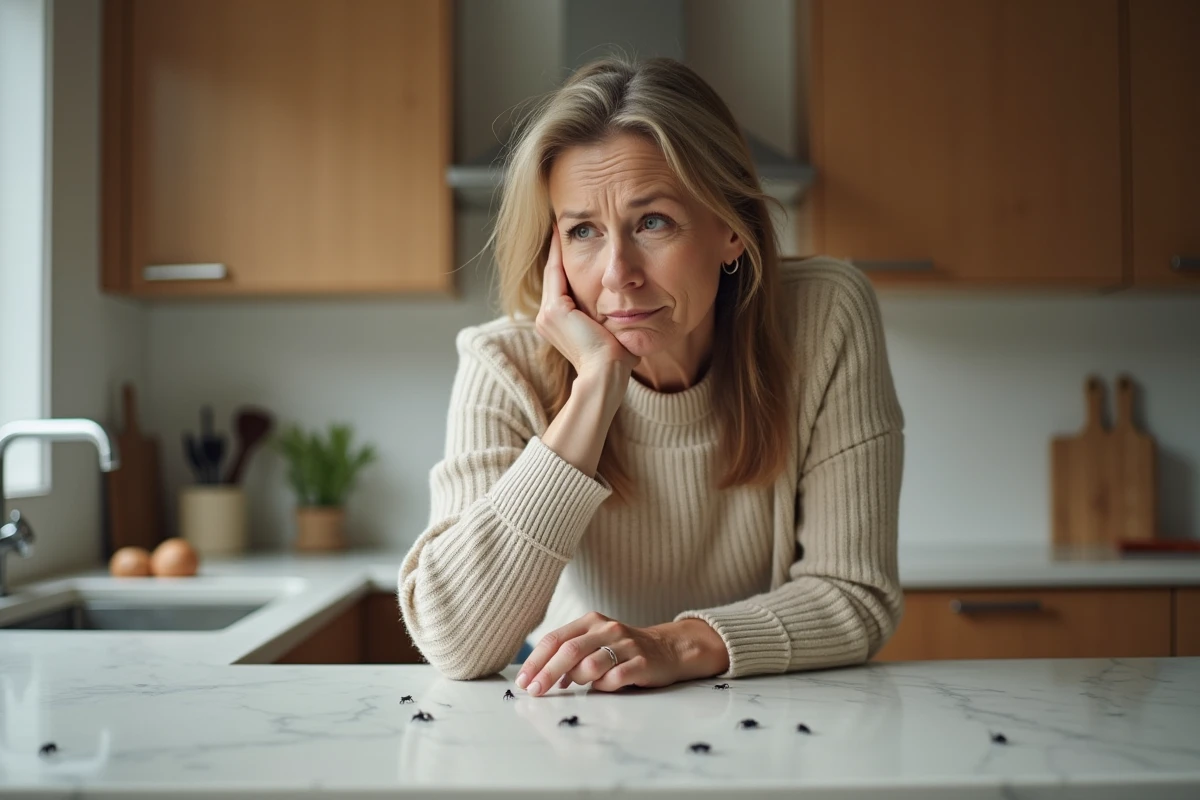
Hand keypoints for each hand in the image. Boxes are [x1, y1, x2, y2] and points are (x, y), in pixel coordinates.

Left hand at [515, 612, 728, 695]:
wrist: (668, 648)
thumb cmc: (622, 649)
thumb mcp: (594, 642)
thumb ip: (569, 656)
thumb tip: (541, 679)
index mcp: (590, 621)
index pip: (555, 639)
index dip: (536, 661)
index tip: (524, 680)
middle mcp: (607, 629)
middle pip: (569, 651)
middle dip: (547, 674)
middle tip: (535, 692)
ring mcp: (626, 645)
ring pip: (590, 665)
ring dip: (579, 680)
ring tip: (582, 683)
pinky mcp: (642, 663)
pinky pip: (615, 678)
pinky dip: (603, 686)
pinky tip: (605, 685)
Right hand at [535, 224, 638, 378]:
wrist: (606, 374)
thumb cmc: (617, 359)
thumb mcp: (613, 332)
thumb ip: (614, 316)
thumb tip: (632, 306)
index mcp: (558, 325)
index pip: (561, 287)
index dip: (565, 264)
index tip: (573, 242)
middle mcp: (546, 319)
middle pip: (554, 276)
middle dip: (559, 250)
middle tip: (564, 224)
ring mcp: (547, 315)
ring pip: (553, 271)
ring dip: (557, 246)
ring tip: (561, 222)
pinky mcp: (554, 310)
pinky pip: (556, 271)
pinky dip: (558, 250)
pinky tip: (562, 231)